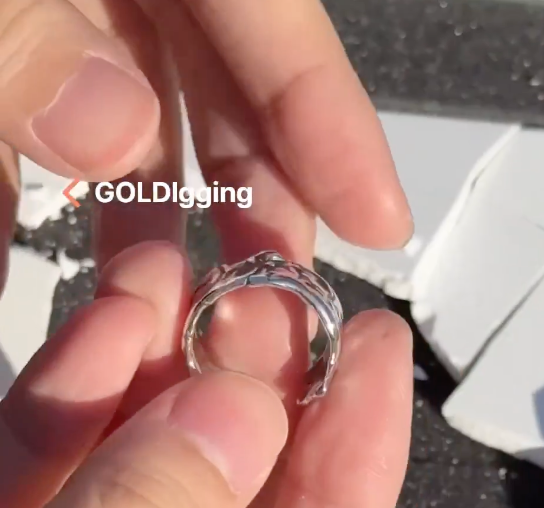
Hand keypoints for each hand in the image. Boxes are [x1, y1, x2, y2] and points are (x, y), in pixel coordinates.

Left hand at [0, 0, 410, 283]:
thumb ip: (27, 32)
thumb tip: (110, 131)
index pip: (272, 11)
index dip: (331, 120)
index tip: (379, 222)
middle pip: (220, 80)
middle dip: (251, 196)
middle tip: (270, 299)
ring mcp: (60, 6)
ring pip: (126, 117)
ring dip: (144, 221)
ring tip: (160, 312)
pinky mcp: (9, 38)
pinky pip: (29, 124)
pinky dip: (27, 199)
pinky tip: (22, 264)